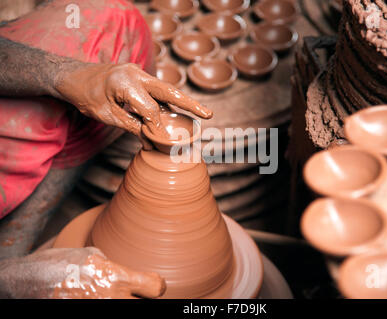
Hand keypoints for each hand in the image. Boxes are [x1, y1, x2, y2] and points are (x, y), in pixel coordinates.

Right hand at [0, 247, 165, 298]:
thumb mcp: (92, 255)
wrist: (29, 281)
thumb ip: (115, 266)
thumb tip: (127, 274)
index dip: (157, 285)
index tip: (153, 284)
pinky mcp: (88, 314)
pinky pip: (107, 311)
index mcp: (116, 276)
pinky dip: (104, 305)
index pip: (156, 287)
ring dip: (121, 301)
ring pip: (126, 308)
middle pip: (145, 305)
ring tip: (107, 293)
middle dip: (139, 298)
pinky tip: (92, 297)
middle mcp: (111, 297)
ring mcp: (99, 309)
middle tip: (131, 292)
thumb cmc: (60, 263)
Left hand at [54, 62, 211, 145]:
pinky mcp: (139, 76)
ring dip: (184, 103)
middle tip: (209, 115)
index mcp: (125, 83)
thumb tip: (153, 141)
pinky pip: (157, 90)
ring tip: (204, 113)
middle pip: (169, 91)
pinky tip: (180, 111)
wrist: (72, 76)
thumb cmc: (85, 97)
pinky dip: (168, 102)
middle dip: (190, 104)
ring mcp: (138, 73)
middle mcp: (136, 74)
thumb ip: (132, 126)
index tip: (165, 143)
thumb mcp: (106, 116)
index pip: (150, 109)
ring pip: (166, 89)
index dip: (158, 127)